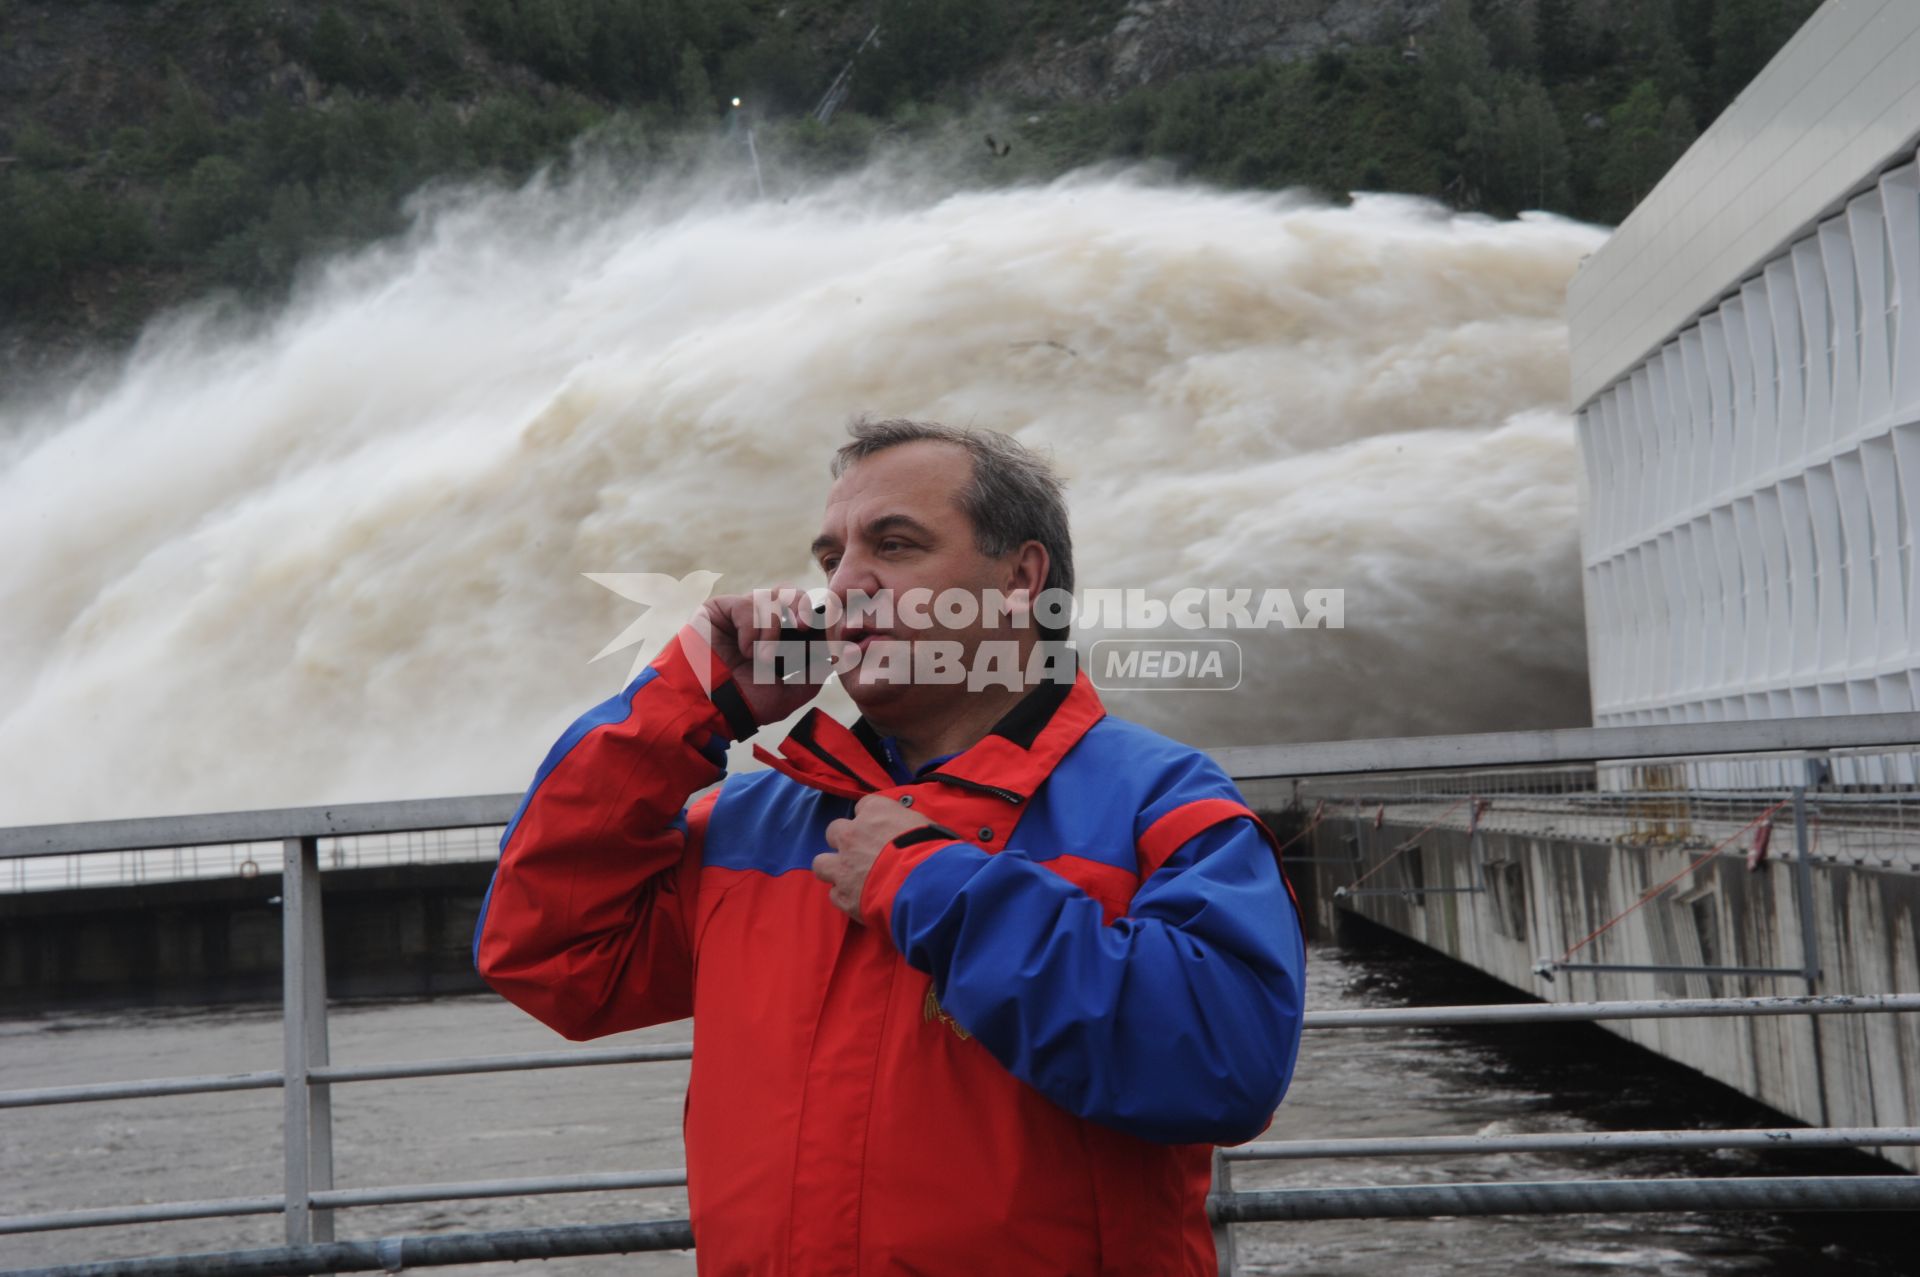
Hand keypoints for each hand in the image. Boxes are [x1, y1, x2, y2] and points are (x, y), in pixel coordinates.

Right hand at [697, 586, 855, 727]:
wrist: (712, 709)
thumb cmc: (749, 703)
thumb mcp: (795, 689)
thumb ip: (819, 668)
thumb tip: (846, 649)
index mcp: (783, 638)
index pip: (808, 614)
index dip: (822, 616)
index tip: (832, 628)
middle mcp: (763, 622)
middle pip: (795, 596)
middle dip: (805, 608)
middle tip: (806, 627)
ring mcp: (742, 614)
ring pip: (774, 596)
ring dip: (776, 626)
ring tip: (767, 656)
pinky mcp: (721, 609)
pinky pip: (749, 604)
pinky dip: (753, 629)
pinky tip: (745, 651)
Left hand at [815, 794, 932, 920]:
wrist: (925, 885)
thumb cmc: (932, 851)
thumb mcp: (925, 825)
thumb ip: (906, 823)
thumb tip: (908, 829)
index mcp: (875, 812)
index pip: (864, 806)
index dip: (871, 819)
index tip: (880, 829)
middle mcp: (852, 834)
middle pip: (834, 831)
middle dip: (845, 841)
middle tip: (862, 852)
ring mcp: (843, 866)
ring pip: (821, 863)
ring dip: (834, 868)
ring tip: (851, 877)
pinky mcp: (843, 895)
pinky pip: (835, 894)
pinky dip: (846, 896)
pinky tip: (860, 900)